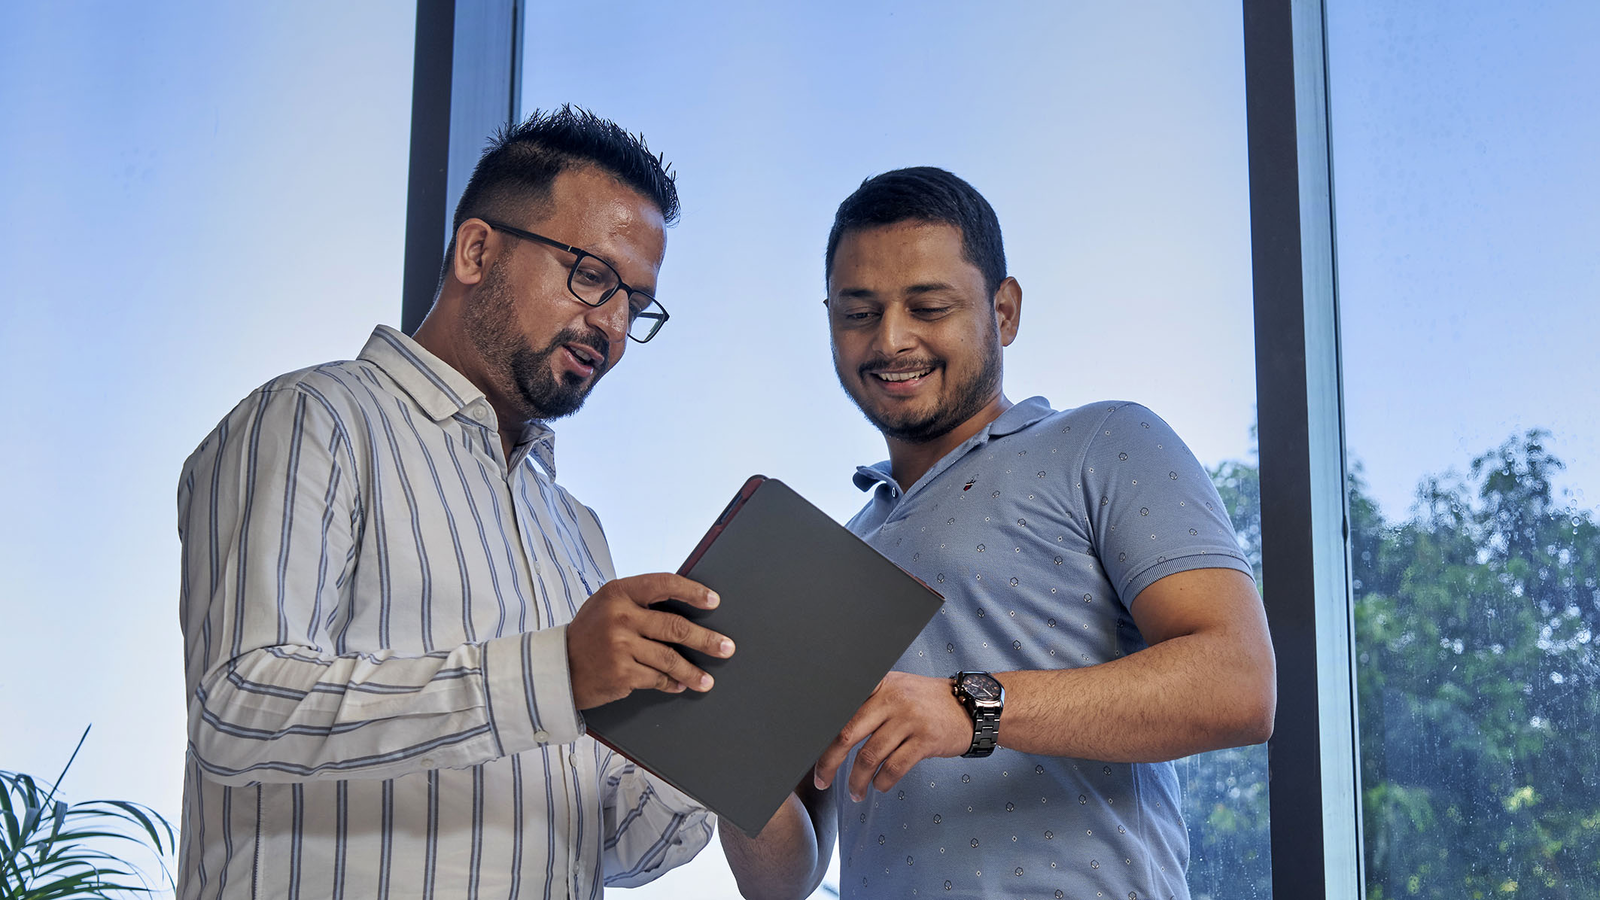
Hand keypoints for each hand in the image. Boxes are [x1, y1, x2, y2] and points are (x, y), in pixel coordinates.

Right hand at [566, 573, 733, 709]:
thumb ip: (639, 603)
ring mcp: (620, 646)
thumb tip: (685, 607)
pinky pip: (658, 678)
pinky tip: (680, 684)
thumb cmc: (589, 634)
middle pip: (675, 626)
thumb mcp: (607, 606)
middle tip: (726, 647)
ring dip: (693, 670)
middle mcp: (620, 616)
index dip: (692, 591)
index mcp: (618, 593)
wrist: (557, 668)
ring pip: (670, 658)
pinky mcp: (622, 673)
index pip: (663, 584)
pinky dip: (672, 682)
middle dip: (706, 639)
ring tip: (707, 679)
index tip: (714, 601)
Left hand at [812, 672, 972, 801]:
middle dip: (829, 761)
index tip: (809, 751)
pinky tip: (879, 787)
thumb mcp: (897, 689)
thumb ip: (869, 703)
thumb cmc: (928, 702)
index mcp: (879, 684)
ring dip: (857, 780)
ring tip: (855, 792)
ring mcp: (909, 719)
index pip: (842, 707)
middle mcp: (892, 698)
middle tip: (821, 780)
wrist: (972, 707)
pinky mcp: (925, 740)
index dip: (821, 731)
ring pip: (870, 756)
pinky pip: (894, 767)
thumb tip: (833, 731)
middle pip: (847, 733)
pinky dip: (882, 782)